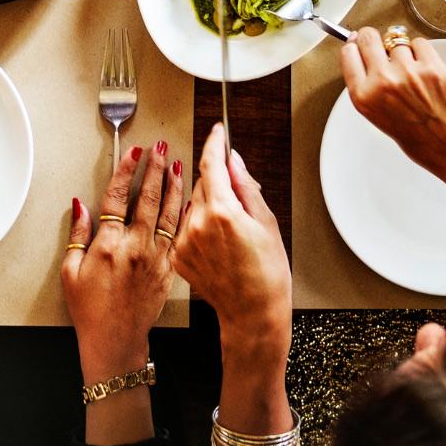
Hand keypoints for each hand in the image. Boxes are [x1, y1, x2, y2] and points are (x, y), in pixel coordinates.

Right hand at [63, 140, 184, 380]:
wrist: (116, 340)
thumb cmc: (91, 310)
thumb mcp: (70, 271)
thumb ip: (76, 235)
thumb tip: (80, 206)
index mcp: (109, 245)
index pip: (118, 197)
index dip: (126, 171)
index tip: (133, 153)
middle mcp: (135, 248)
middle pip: (148, 198)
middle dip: (155, 169)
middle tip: (159, 148)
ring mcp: (155, 258)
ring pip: (168, 213)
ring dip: (173, 186)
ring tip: (177, 165)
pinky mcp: (168, 269)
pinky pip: (178, 235)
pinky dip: (183, 215)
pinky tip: (189, 201)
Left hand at [171, 125, 288, 358]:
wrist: (252, 314)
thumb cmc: (267, 274)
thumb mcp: (266, 223)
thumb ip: (245, 186)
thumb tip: (233, 160)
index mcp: (222, 212)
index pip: (211, 163)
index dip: (214, 143)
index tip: (217, 132)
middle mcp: (197, 224)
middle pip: (202, 184)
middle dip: (217, 184)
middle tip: (239, 204)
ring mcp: (184, 242)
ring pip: (192, 206)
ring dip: (207, 207)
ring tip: (230, 234)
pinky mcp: (177, 256)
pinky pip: (185, 228)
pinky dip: (198, 228)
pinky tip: (217, 246)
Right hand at [340, 28, 445, 208]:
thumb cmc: (422, 141)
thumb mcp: (381, 118)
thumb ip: (371, 89)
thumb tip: (368, 61)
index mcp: (364, 98)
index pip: (348, 54)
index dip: (355, 46)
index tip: (359, 43)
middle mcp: (382, 82)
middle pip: (369, 38)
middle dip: (375, 39)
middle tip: (383, 46)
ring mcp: (408, 72)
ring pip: (398, 41)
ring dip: (404, 52)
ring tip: (415, 74)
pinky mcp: (432, 66)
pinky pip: (420, 44)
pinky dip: (424, 52)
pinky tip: (428, 71)